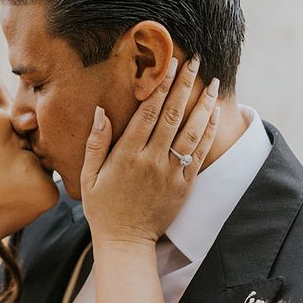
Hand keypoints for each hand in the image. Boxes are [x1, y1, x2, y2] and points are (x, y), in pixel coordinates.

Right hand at [81, 57, 219, 247]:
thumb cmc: (103, 208)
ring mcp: (171, 173)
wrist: (126, 241)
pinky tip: (214, 114)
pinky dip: (209, 132)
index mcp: (126, 156)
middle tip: (195, 61)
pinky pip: (200, 153)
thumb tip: (102, 111)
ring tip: (211, 82)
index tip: (170, 65)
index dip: (161, 86)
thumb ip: (96, 142)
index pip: (147, 112)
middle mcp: (152, 161)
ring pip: (192, 132)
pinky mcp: (184, 185)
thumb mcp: (89, 176)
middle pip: (172, 115)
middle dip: (185, 85)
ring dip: (203, 104)